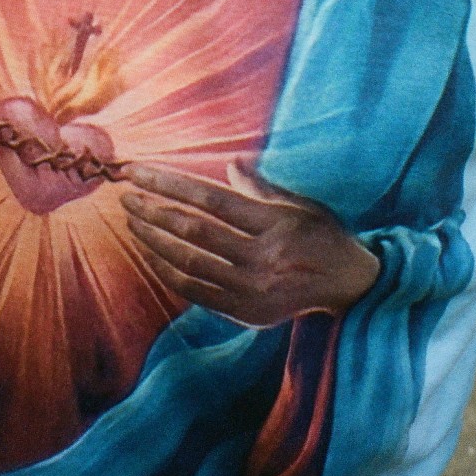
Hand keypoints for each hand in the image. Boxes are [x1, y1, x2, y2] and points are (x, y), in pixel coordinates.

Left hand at [122, 161, 378, 325]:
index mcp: (273, 224)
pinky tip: (150, 254)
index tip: (137, 171)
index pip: (208, 199)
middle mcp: (261, 259)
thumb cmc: (322, 235)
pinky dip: (168, 272)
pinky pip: (195, 291)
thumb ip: (260, 186)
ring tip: (132, 221)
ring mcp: (251, 290)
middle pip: (193, 230)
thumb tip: (230, 163)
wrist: (349, 287)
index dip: (167, 183)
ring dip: (153, 240)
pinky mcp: (245, 312)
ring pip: (188, 262)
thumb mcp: (299, 204)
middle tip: (125, 195)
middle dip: (152, 210)